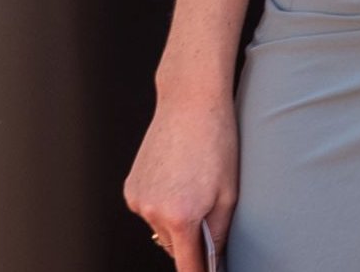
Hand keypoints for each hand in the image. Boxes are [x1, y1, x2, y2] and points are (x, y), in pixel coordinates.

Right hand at [124, 90, 237, 268]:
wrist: (190, 103)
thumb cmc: (216, 142)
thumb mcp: (229, 193)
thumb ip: (219, 232)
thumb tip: (214, 257)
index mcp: (180, 216)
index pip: (186, 265)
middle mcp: (152, 211)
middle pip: (174, 246)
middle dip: (192, 240)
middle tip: (210, 211)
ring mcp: (137, 199)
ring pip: (161, 227)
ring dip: (177, 220)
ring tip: (195, 186)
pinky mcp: (131, 187)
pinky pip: (150, 208)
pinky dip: (164, 204)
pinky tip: (179, 179)